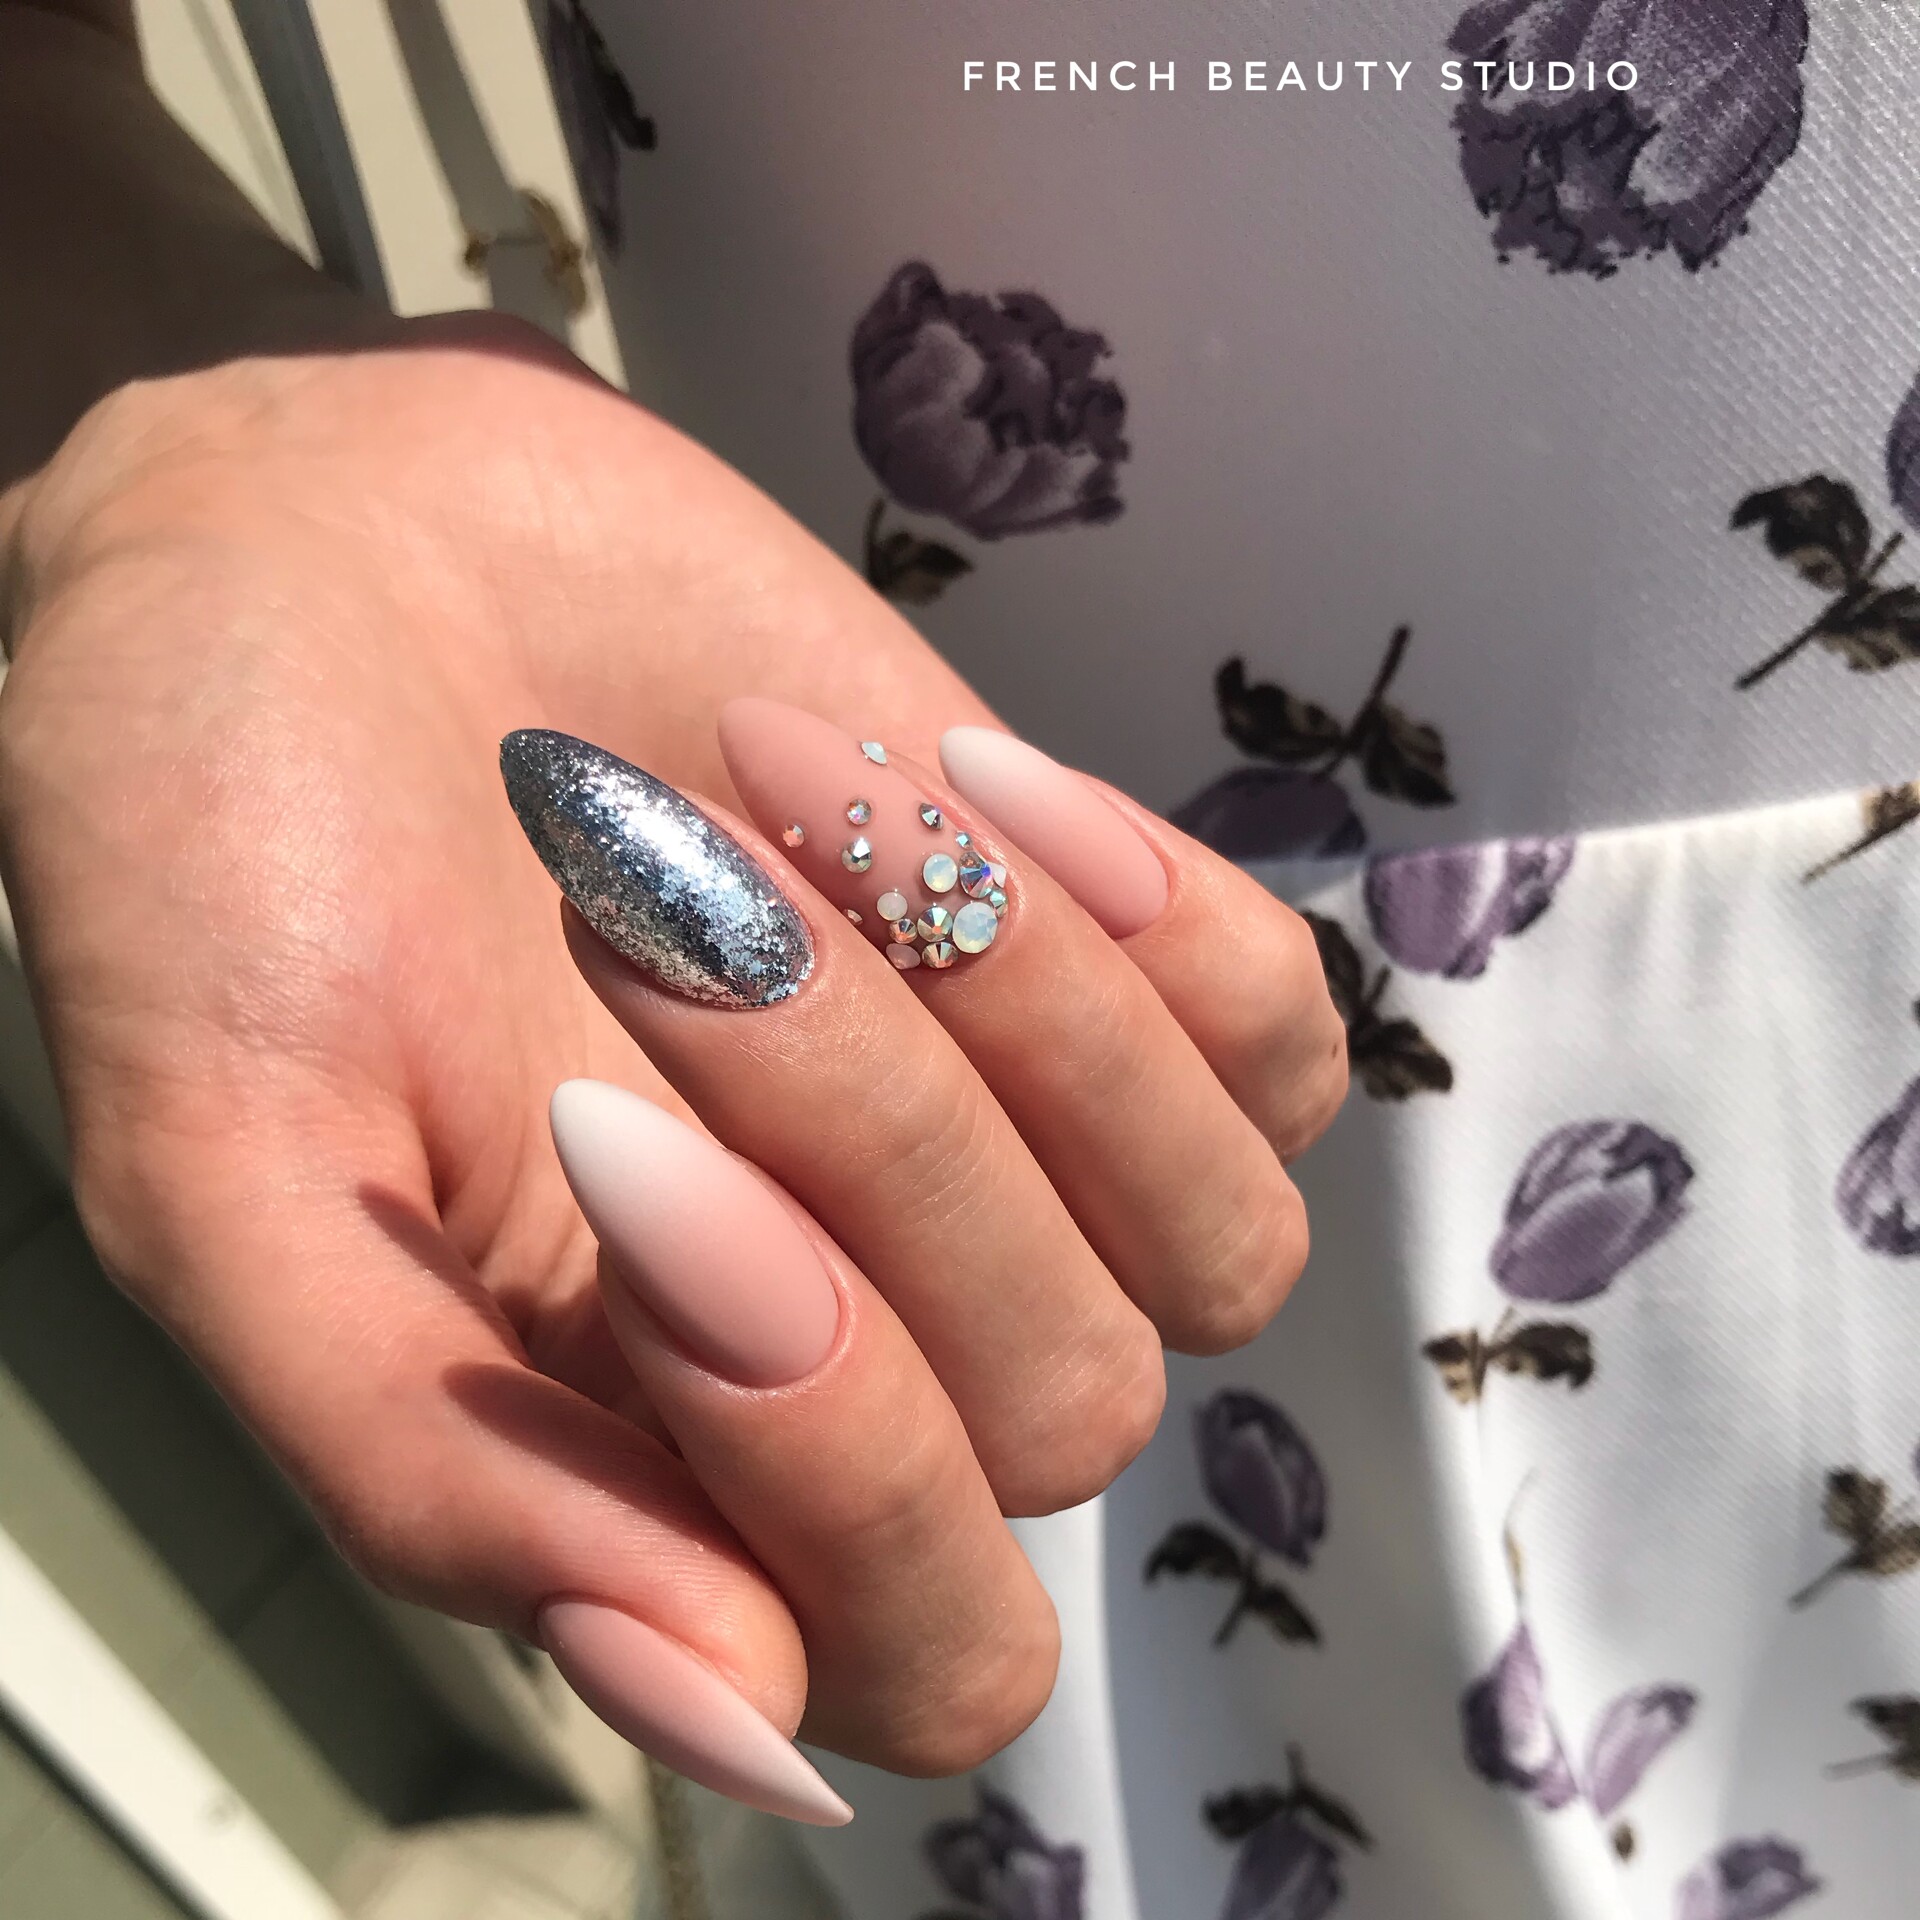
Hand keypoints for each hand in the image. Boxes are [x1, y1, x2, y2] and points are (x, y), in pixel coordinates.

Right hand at [0, 324, 1344, 1816]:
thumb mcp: (230, 1177)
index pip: (918, 1641)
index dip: (835, 1457)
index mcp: (665, 1455)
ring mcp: (1018, 1153)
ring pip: (1220, 1240)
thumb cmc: (231, 857)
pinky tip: (952, 779)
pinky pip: (1281, 1040)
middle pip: (1066, 1407)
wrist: (329, 551)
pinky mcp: (1097, 961)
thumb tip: (737, 1719)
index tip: (615, 1154)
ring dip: (1028, 1019)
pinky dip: (1157, 916)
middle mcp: (874, 1334)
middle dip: (882, 1147)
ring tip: (773, 798)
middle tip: (657, 915)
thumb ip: (431, 1467)